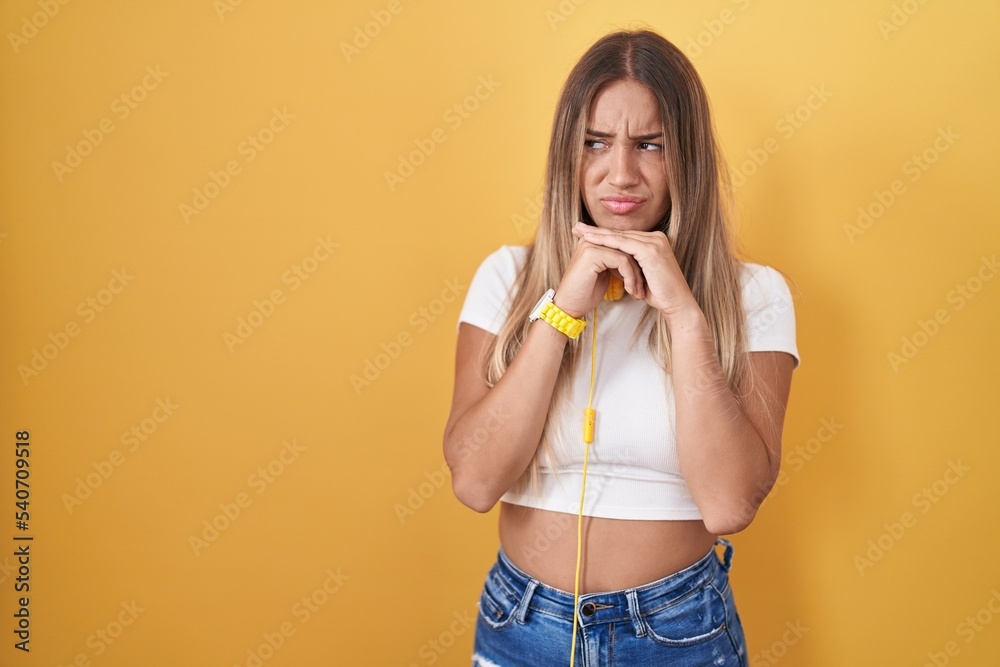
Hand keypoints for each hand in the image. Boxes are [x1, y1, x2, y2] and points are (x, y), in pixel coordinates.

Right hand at [551, 227, 645, 317]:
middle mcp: (590, 239)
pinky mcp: (593, 253)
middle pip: (626, 249)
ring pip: (627, 255)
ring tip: (637, 292)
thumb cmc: (585, 293)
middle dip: (638, 270)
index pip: (622, 246)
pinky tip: (630, 291)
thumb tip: (636, 258)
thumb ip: (615, 261)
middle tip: (643, 288)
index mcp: (592, 241)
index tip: (641, 282)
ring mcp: (590, 245)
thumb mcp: (604, 273)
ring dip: (636, 276)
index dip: (635, 264)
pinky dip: (630, 278)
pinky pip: (622, 261)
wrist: (568, 307)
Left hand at [570, 222, 699, 320]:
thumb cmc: (659, 294)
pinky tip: (592, 240)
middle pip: (620, 233)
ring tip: (580, 231)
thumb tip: (613, 263)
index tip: (584, 233)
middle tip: (577, 227)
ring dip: (598, 234)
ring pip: (620, 236)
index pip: (624, 236)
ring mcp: (655, 242)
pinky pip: (624, 244)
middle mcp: (656, 238)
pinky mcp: (651, 250)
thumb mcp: (641, 275)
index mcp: (654, 242)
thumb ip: (630, 265)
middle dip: (597, 230)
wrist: (677, 304)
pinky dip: (606, 241)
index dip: (604, 235)